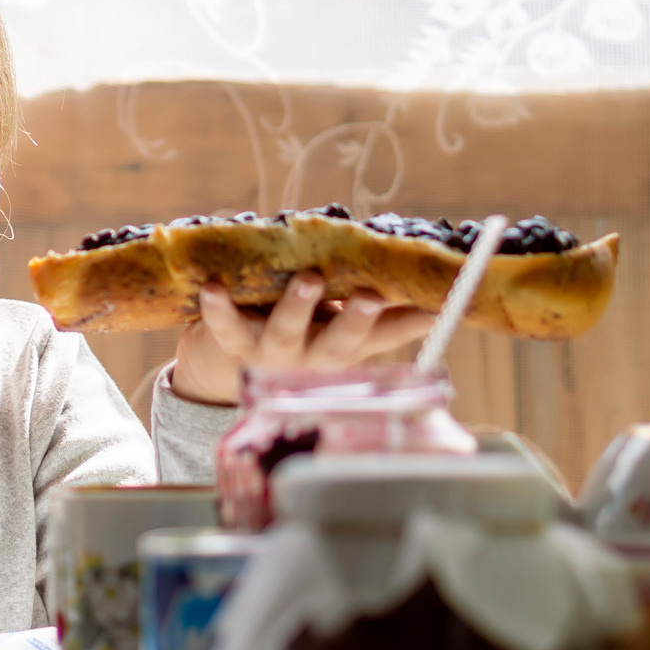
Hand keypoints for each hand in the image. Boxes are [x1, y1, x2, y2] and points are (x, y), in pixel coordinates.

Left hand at [169, 273, 436, 405]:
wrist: (221, 369)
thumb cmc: (294, 334)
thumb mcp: (337, 328)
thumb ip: (380, 315)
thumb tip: (434, 293)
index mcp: (340, 346)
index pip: (382, 335)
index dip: (408, 324)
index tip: (435, 307)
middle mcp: (309, 355)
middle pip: (338, 342)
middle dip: (355, 321)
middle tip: (369, 297)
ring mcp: (270, 352)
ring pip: (286, 332)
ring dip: (298, 307)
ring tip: (308, 280)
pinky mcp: (230, 341)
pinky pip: (224, 325)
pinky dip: (218, 308)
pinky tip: (214, 288)